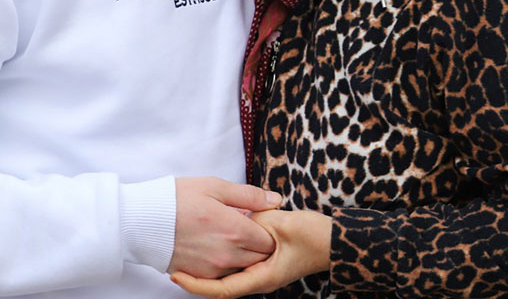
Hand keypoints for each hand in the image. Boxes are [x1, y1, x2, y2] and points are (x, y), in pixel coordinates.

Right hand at [167, 177, 283, 277]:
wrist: (140, 220)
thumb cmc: (177, 198)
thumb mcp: (215, 187)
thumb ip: (249, 196)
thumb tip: (276, 200)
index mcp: (235, 230)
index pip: (269, 241)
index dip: (267, 231)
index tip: (258, 222)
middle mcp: (226, 254)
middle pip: (259, 258)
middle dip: (258, 246)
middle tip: (245, 229)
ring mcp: (211, 269)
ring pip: (242, 269)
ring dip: (242, 257)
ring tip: (228, 238)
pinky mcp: (197, 276)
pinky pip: (222, 277)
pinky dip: (224, 265)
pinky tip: (214, 248)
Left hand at [171, 209, 332, 297]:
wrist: (336, 240)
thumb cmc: (314, 236)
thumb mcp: (282, 224)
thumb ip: (256, 221)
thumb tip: (236, 217)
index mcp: (262, 276)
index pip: (221, 290)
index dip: (196, 284)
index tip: (176, 275)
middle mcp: (259, 279)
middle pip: (220, 285)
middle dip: (196, 277)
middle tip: (172, 262)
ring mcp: (262, 272)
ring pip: (228, 276)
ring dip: (207, 269)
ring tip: (184, 255)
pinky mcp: (265, 263)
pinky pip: (238, 266)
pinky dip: (222, 260)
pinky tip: (212, 246)